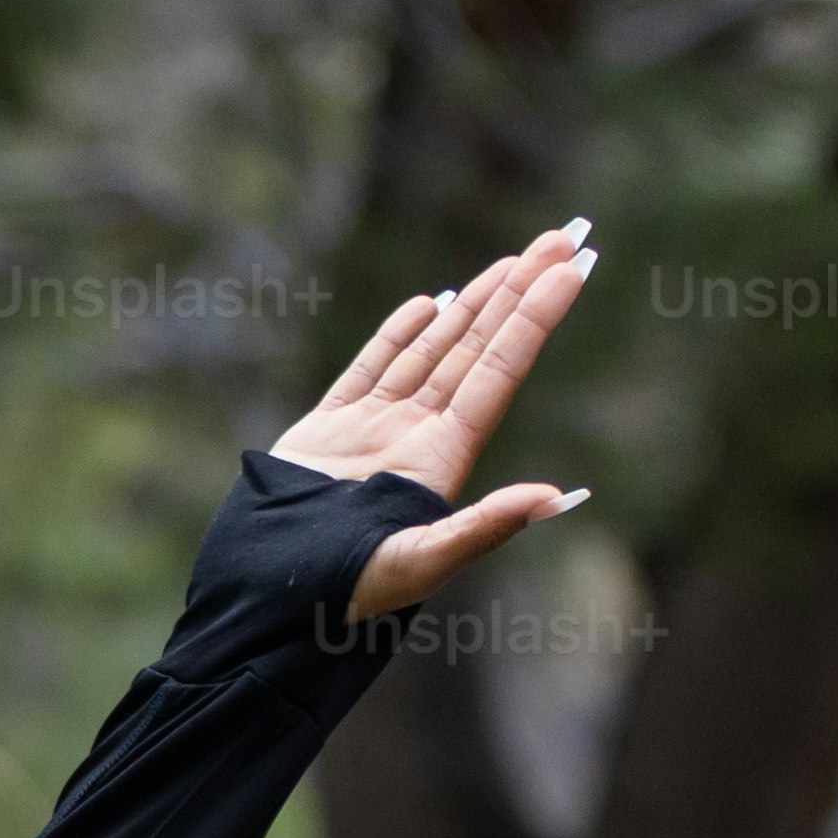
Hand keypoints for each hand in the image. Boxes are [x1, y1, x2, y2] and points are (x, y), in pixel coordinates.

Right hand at [269, 217, 598, 625]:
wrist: (266, 599)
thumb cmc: (345, 593)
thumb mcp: (421, 565)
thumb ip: (483, 529)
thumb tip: (552, 498)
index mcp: (443, 459)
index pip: (499, 372)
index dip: (535, 320)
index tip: (571, 272)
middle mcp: (416, 436)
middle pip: (477, 349)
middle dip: (518, 293)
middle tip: (560, 238)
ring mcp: (373, 429)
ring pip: (432, 349)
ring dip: (474, 305)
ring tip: (513, 261)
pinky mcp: (328, 430)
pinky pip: (372, 368)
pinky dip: (399, 334)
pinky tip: (431, 303)